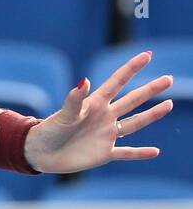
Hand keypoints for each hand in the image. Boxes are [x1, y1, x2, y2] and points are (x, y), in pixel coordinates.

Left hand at [24, 50, 173, 174]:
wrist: (39, 153)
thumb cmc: (49, 130)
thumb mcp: (64, 114)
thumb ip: (75, 99)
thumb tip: (85, 80)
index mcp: (94, 104)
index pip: (117, 82)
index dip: (132, 68)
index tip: (147, 55)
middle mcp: (104, 117)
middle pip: (132, 100)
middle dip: (150, 90)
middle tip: (169, 78)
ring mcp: (105, 135)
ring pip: (134, 123)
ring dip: (151, 115)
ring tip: (168, 104)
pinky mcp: (104, 153)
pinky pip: (127, 153)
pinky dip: (140, 153)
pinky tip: (155, 151)